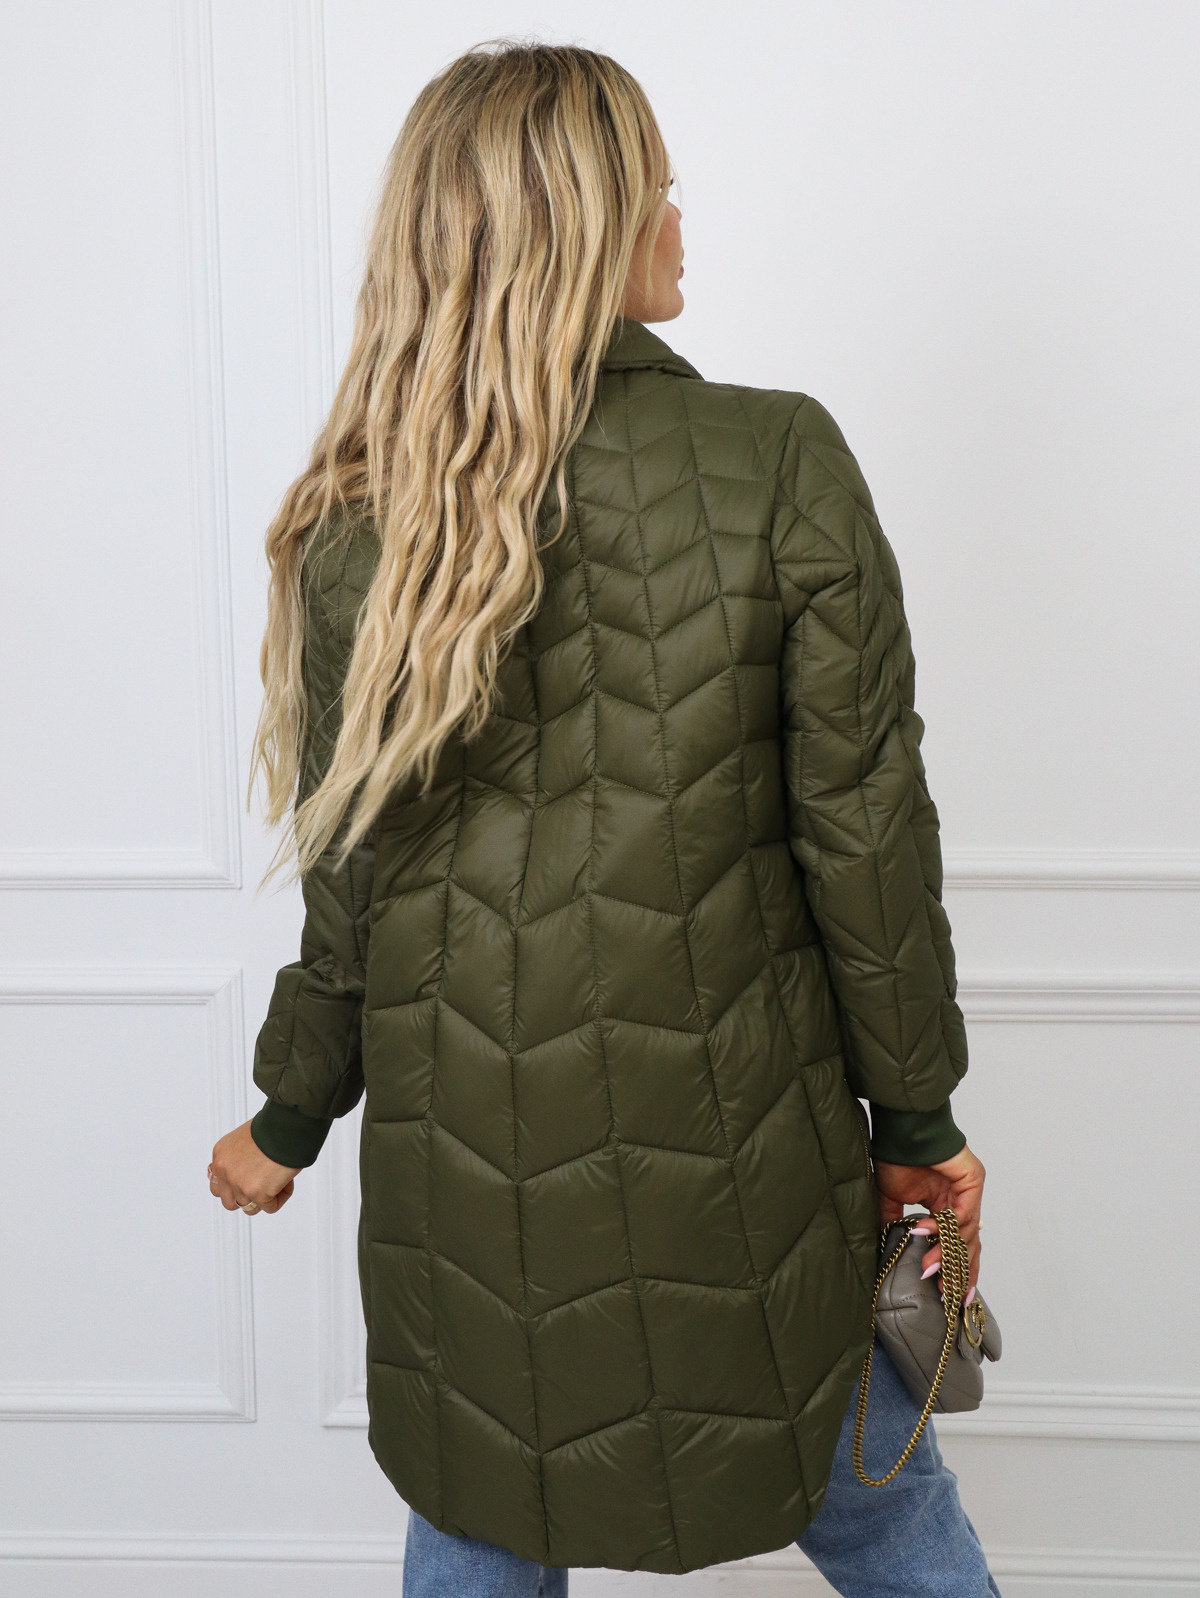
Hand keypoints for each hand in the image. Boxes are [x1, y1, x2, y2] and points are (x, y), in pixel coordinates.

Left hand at [208, 1120, 300, 1214]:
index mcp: (221, 1154)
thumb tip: (253, 1167)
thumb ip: (243, 1156)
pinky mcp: (256, 1194)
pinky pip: (270, 1207)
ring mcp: (238, 1184)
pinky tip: (287, 1181)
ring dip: (264, 1198)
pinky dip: (281, 1197)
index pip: (219, 1183)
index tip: (251, 1180)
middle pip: (229, 1201)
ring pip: (249, 1207)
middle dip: (247, 1196)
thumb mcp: (248, 1138)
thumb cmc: (275, 1126)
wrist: (286, 1126)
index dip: (237, 1184)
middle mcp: (224, 1171)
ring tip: (278, 1181)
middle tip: (264, 1185)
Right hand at [872, 1142, 985, 1297]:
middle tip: (948, 1293)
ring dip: (946, 1252)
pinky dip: (945, 1226)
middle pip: (969, 1245)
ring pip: (966, 1232)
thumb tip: (888, 1250)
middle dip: (959, 1271)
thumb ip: (895, 1224)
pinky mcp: (973, 1180)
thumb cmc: (896, 1156)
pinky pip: (962, 1212)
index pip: (956, 1244)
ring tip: (928, 1265)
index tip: (948, 1295)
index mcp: (944, 1206)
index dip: (954, 1270)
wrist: (900, 1130)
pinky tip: (926, 1232)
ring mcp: (969, 1192)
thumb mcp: (891, 1198)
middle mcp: (960, 1201)